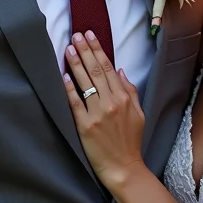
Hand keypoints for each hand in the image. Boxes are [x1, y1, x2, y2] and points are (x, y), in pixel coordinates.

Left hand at [62, 31, 145, 188]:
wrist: (124, 167)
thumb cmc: (131, 141)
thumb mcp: (139, 114)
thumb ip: (130, 91)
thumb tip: (120, 71)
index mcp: (124, 98)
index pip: (108, 68)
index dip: (98, 50)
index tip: (90, 36)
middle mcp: (111, 102)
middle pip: (96, 71)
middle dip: (85, 50)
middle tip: (76, 35)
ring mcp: (98, 114)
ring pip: (85, 83)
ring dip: (76, 63)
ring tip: (68, 48)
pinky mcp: (85, 126)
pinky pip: (76, 103)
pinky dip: (70, 88)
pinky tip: (64, 76)